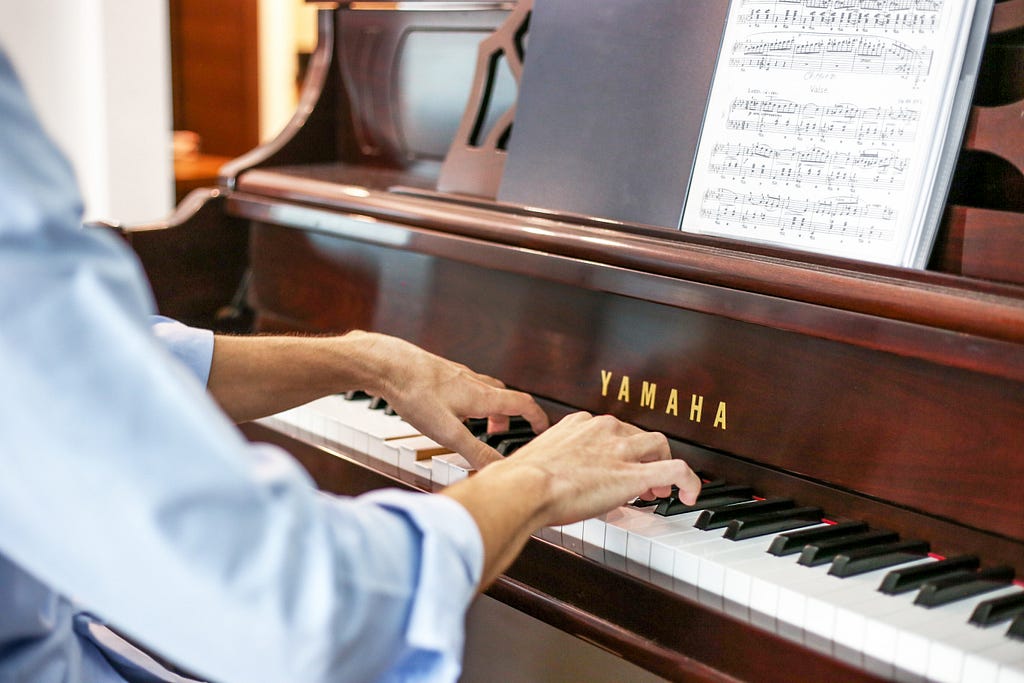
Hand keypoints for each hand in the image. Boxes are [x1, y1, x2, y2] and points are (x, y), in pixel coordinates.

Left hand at [370, 335, 548, 468]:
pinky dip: (466, 399)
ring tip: (473, 424)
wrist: (387, 364)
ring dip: (486, 408)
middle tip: (500, 433)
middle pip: (503, 397)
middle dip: (507, 417)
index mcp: (482, 395)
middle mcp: (473, 381)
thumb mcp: (447, 431)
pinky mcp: (440, 372)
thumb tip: (499, 468)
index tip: (542, 428)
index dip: (537, 417)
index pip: (522, 404)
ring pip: (482, 390)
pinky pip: (463, 385)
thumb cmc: (415, 393)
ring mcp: (456, 374)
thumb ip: (474, 451)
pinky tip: (447, 408)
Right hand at [483, 411, 700, 526]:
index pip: (610, 429)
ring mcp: (620, 450)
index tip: (616, 465)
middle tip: (643, 480)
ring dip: (663, 464)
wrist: (524, 487)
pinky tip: (691, 495)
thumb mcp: (531, 463)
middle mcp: (603, 430)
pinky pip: (677, 470)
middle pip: (637, 434)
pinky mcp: (634, 474)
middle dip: (643, 455)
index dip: (619, 449)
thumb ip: (543, 467)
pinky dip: (690, 481)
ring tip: (660, 490)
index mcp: (578, 424)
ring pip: (659, 444)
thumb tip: (533, 485)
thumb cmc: (519, 480)